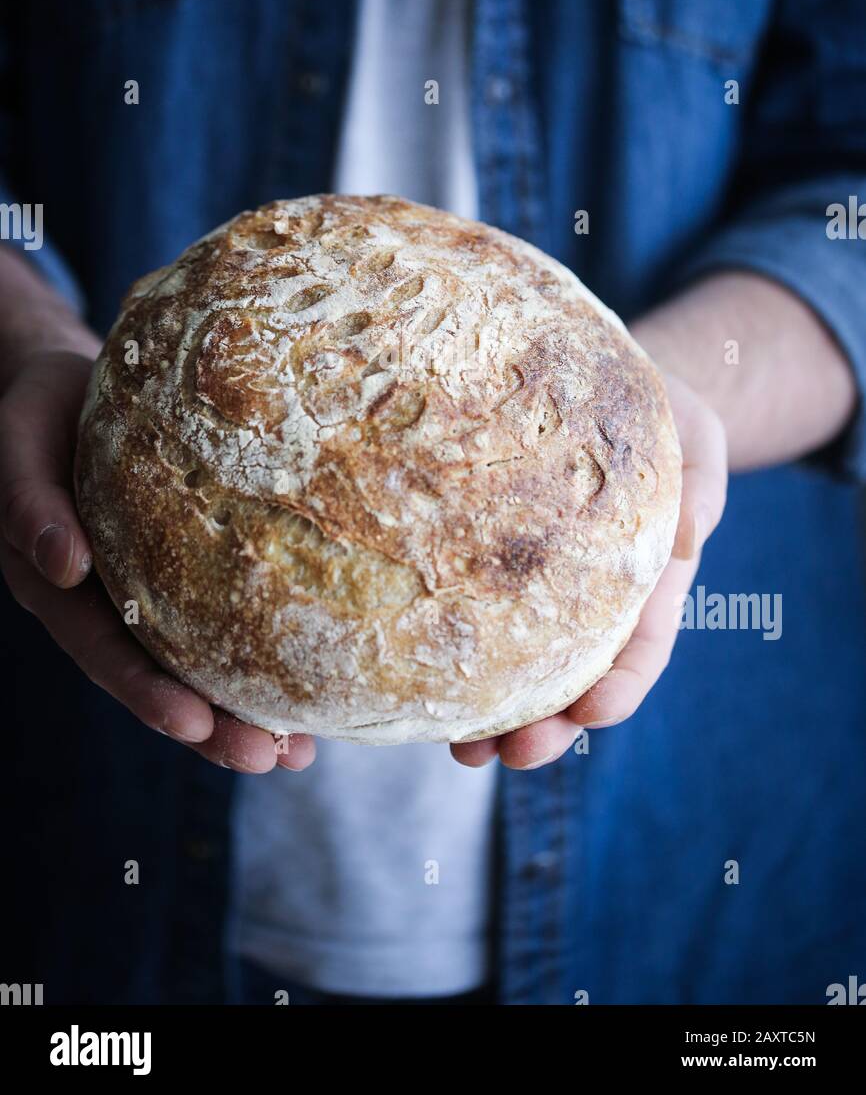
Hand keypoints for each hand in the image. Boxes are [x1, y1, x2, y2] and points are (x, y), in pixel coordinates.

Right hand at [0, 347, 314, 772]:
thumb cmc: (37, 415)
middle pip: (156, 678)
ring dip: (242, 711)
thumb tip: (63, 564)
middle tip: (267, 757)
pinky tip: (312, 680)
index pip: (103, 651)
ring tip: (299, 752)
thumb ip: (30, 504)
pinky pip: (220, 619)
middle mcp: (101, 604)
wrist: (63, 388)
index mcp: (56, 589)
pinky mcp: (179, 571)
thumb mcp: (19, 449)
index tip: (192, 724)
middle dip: (211, 727)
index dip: (144, 692)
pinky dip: (260, 652)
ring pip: (193, 664)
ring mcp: (142, 593)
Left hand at [450, 372, 727, 769]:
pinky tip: (426, 692)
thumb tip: (687, 535)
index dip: (622, 686)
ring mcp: (547, 593)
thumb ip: (698, 487)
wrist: (605, 388)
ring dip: (499, 718)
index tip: (595, 713)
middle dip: (552, 725)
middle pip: (578, 680)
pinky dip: (460, 665)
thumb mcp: (695, 440)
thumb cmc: (661, 413)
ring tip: (466, 752)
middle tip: (517, 754)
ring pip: (526, 670)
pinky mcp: (499, 570)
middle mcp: (598, 600)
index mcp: (649, 580)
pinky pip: (481, 622)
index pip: (644, 647)